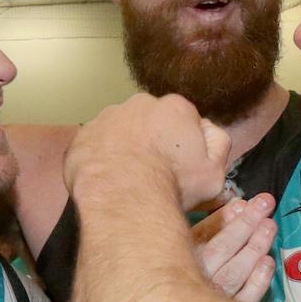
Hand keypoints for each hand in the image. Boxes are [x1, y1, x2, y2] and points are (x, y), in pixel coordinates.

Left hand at [64, 93, 230, 209]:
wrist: (125, 198)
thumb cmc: (174, 184)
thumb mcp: (215, 172)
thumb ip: (218, 143)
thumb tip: (207, 129)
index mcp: (175, 107)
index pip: (183, 120)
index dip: (183, 144)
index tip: (178, 166)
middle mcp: (140, 103)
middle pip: (150, 121)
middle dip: (152, 140)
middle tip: (152, 171)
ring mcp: (107, 117)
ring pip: (120, 130)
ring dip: (124, 147)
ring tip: (127, 177)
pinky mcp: (83, 135)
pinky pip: (95, 145)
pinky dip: (100, 158)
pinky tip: (106, 179)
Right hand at [190, 194, 277, 301]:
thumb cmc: (182, 281)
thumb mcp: (188, 247)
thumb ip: (210, 227)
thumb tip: (238, 206)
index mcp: (178, 261)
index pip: (203, 234)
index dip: (225, 217)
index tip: (242, 203)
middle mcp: (192, 281)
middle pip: (221, 249)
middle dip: (245, 224)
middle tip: (264, 207)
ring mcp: (210, 301)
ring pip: (234, 273)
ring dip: (254, 248)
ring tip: (269, 227)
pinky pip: (244, 300)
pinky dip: (257, 281)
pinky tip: (267, 263)